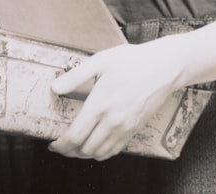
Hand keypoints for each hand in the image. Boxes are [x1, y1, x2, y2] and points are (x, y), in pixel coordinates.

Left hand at [48, 40, 183, 160]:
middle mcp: (113, 121)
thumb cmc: (131, 61)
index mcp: (100, 105)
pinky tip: (94, 146)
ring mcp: (125, 128)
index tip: (52, 144)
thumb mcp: (99, 62)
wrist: (163, 68)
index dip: (61, 145)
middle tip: (59, 147)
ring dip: (84, 154)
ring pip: (101, 153)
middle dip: (69, 152)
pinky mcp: (135, 129)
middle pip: (86, 149)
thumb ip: (74, 77)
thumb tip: (55, 88)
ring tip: (74, 148)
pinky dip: (101, 153)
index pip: (76, 136)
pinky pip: (115, 150)